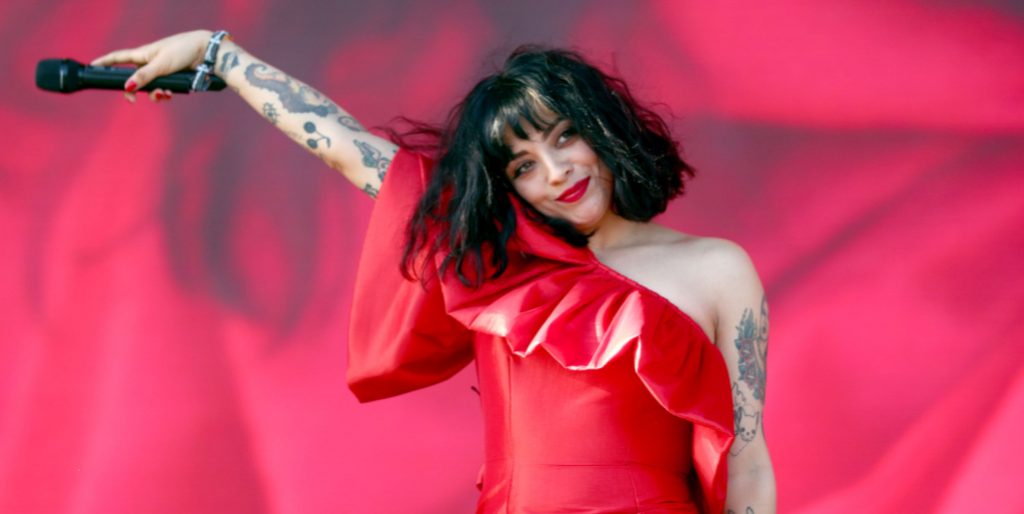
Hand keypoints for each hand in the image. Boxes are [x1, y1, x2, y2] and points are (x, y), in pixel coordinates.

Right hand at [90, 30, 212, 102]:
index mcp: (142, 54)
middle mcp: (149, 62)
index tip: (92, 66)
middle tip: (134, 101)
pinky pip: (162, 89)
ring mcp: (160, 70)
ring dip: (154, 94)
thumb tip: (127, 87)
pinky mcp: (171, 77)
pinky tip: (171, 94)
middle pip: (133, 79)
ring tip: (164, 95)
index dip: (105, 62)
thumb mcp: (161, 64)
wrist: (206, 53)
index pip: (118, 58)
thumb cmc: (182, 51)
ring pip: (149, 87)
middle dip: (134, 91)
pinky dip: (164, 94)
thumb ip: (144, 76)